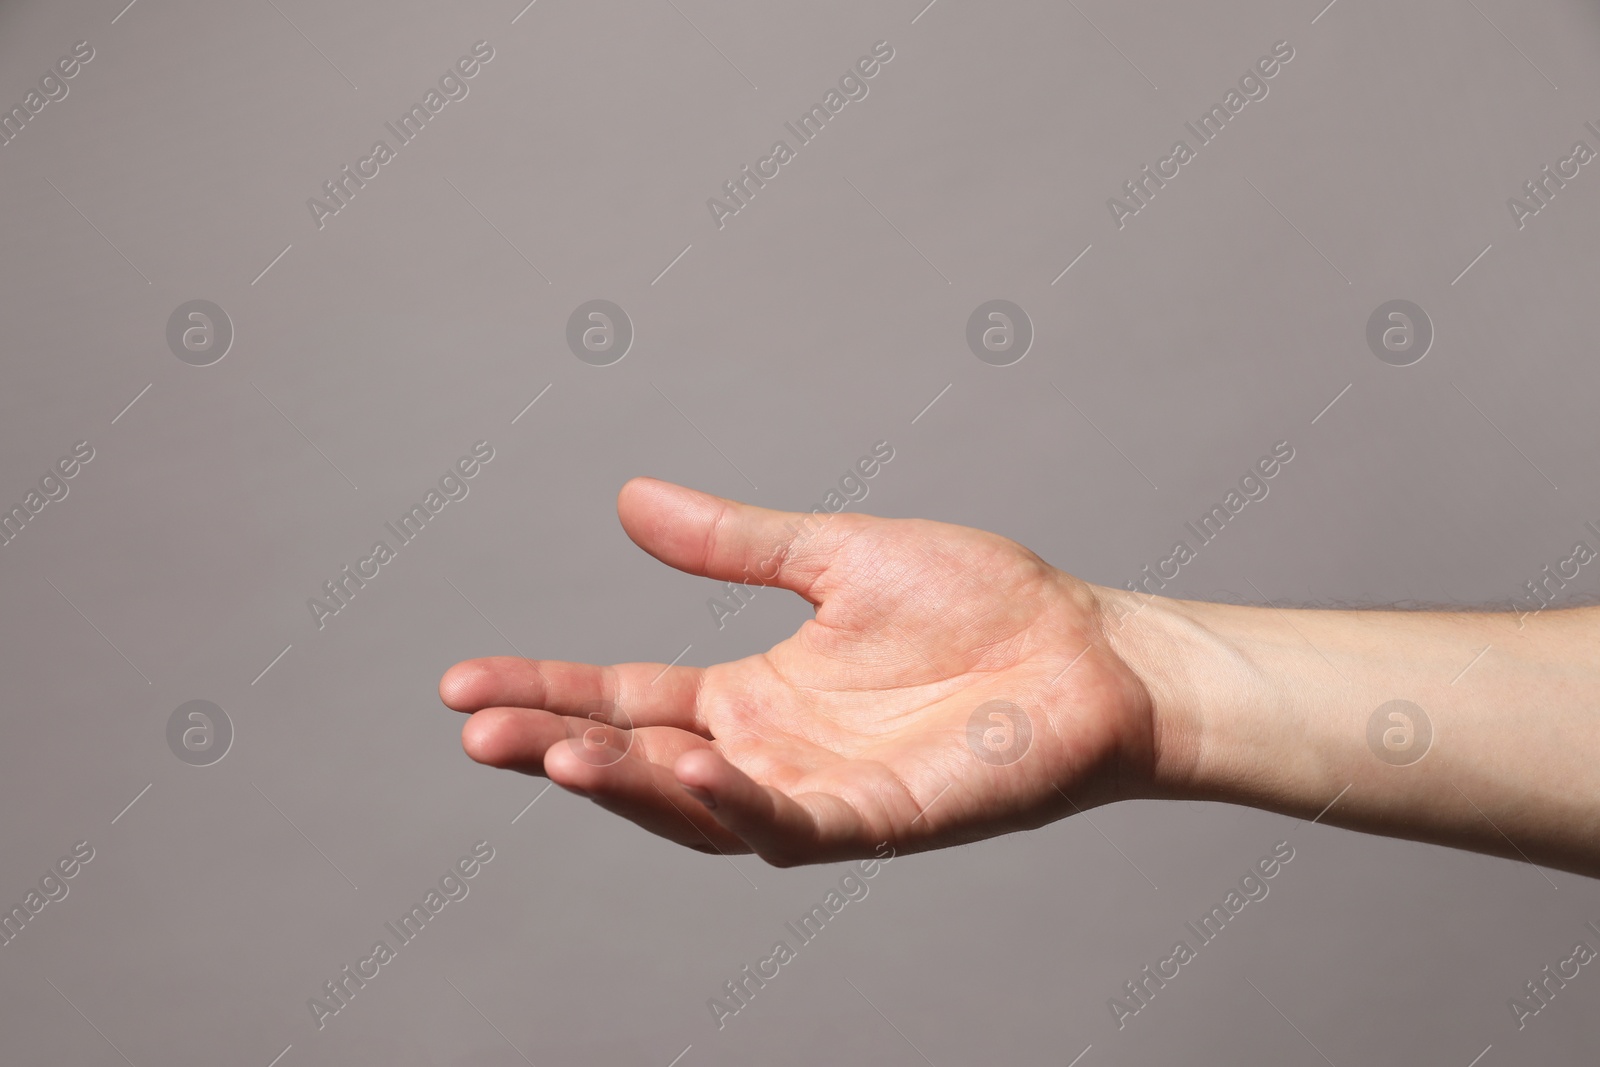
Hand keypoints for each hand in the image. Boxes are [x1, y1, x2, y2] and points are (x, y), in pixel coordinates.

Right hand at [440, 478, 1157, 865]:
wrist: (1089, 647)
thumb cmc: (981, 604)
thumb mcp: (833, 556)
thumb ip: (734, 543)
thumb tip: (628, 501)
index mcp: (753, 694)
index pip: (625, 698)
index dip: (546, 692)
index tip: (460, 683)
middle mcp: (770, 754)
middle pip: (640, 761)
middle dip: (555, 747)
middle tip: (477, 729)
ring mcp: (819, 794)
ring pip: (698, 810)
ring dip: (627, 785)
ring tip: (556, 752)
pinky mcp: (878, 819)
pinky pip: (791, 826)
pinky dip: (735, 805)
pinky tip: (688, 767)